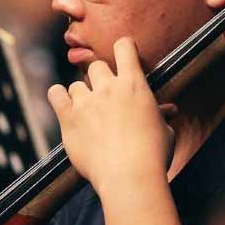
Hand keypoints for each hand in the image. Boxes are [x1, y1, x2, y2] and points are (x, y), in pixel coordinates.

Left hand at [48, 37, 176, 192]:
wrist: (129, 177)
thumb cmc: (152, 155)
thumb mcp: (164, 131)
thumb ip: (160, 115)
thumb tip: (169, 110)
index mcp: (134, 84)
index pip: (124, 47)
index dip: (123, 47)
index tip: (123, 54)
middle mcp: (108, 87)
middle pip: (96, 66)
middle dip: (100, 78)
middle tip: (105, 95)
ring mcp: (86, 102)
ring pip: (76, 84)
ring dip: (81, 94)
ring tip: (87, 111)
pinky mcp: (68, 118)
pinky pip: (55, 94)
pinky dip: (58, 96)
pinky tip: (63, 103)